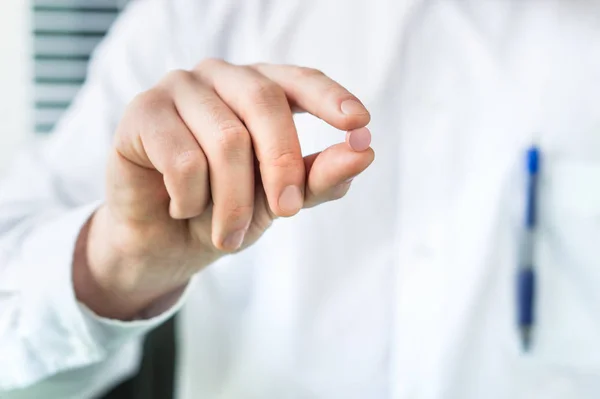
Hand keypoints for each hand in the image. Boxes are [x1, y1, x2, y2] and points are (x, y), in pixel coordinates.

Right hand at [74, 60, 373, 318]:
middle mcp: (221, 77)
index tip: (360, 123)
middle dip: (282, 165)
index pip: (300, 80)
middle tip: (288, 211)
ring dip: (233, 202)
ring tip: (228, 233)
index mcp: (258, 88)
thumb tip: (364, 153)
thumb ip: (319, 176)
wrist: (166, 241)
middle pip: (265, 104)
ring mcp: (179, 88)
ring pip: (226, 139)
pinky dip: (190, 199)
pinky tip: (182, 208)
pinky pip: (182, 160)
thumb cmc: (226, 209)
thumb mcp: (281, 198)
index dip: (330, 98)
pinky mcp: (142, 112)